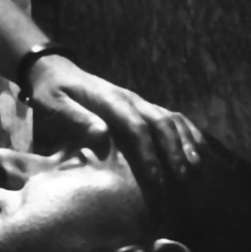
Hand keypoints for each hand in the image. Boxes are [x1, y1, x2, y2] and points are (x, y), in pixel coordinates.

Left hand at [26, 55, 204, 195]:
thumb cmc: (51, 92)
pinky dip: (188, 133)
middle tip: (183, 180)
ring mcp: (139, 101)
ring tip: (198, 169)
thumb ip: (74, 118)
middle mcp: (130, 99)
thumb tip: (102, 135)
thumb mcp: (52, 104)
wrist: (55, 71)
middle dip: (174, 152)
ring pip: (172, 120)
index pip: (136, 127)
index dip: (148, 153)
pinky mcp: (142, 106)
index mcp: (109, 100)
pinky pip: (172, 117)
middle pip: (161, 124)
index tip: (156, 178)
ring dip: (187, 143)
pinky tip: (199, 152)